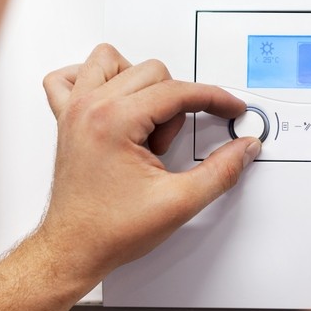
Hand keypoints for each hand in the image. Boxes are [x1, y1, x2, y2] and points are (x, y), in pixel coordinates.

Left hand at [35, 44, 261, 286]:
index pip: (177, 91)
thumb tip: (244, 148)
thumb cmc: (109, 231)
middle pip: (151, 72)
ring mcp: (73, 112)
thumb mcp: (179, 203)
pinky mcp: (66, 121)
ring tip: (145, 122)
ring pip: (110, 61)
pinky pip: (69, 78)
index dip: (213, 99)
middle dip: (174, 106)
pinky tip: (111, 103)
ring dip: (138, 84)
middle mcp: (89, 108)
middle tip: (169, 146)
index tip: (230, 108)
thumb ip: (221, 171)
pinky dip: (92, 81)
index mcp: (114, 122)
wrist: (74, 250)